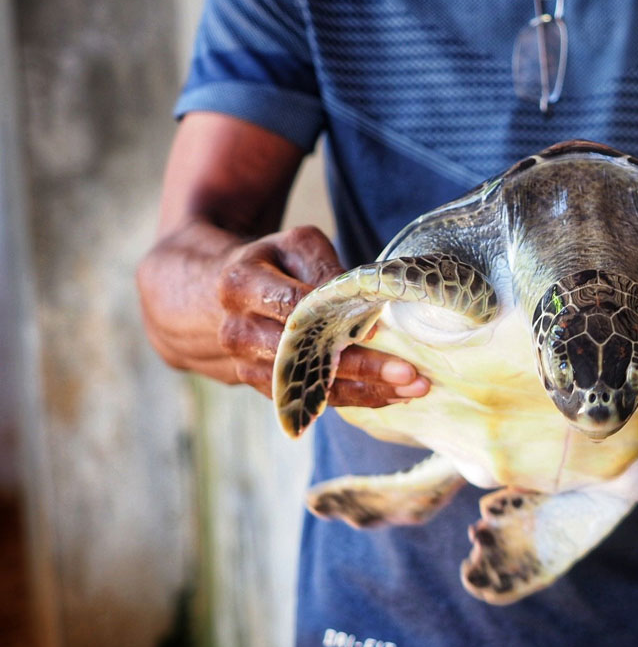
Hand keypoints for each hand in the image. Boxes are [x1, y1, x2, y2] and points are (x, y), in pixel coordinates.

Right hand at [215, 225, 428, 405]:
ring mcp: (247, 363)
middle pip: (305, 355)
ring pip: (311, 385)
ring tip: (411, 389)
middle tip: (409, 374)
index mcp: (242, 284)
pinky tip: (391, 395)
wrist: (217, 294)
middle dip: (360, 368)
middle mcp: (239, 330)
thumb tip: (363, 298)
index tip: (376, 331)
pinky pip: (311, 398)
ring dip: (364, 392)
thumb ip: (325, 268)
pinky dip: (354, 399)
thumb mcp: (294, 247)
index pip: (292, 307)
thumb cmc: (271, 263)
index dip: (334, 321)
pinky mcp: (264, 385)